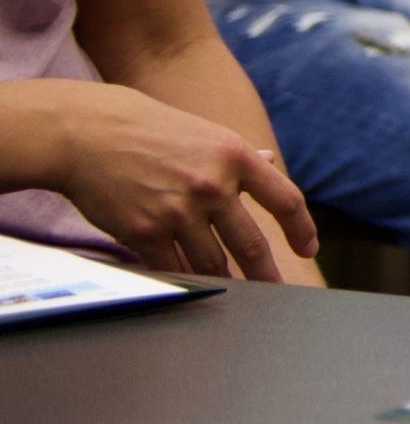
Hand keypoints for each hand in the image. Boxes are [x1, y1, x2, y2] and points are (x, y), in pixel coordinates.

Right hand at [46, 81, 320, 280]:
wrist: (87, 132)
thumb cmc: (148, 130)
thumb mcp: (204, 132)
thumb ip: (239, 155)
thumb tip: (269, 161)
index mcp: (235, 156)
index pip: (286, 200)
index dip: (302, 229)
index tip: (308, 249)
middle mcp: (213, 185)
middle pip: (251, 244)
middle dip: (266, 274)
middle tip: (276, 291)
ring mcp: (178, 211)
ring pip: (212, 262)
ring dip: (225, 282)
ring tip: (235, 294)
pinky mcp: (144, 232)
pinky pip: (172, 267)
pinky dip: (183, 278)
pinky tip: (192, 286)